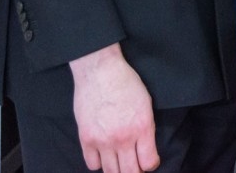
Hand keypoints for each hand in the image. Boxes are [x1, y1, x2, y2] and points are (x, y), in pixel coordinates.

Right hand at [69, 44, 158, 172]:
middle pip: (129, 172)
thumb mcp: (146, 104)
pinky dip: (99, 162)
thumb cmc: (126, 83)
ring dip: (117, 168)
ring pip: (111, 171)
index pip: (148, 163)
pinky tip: (103, 153)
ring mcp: (103, 141)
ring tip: (119, 159)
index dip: (150, 164)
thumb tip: (144, 149)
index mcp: (142, 128)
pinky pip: (92, 164)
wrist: (100, 72)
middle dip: (134, 170)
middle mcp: (123, 138)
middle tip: (133, 163)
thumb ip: (146, 129)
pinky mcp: (86, 139)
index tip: (148, 161)